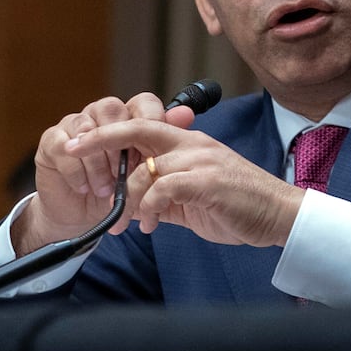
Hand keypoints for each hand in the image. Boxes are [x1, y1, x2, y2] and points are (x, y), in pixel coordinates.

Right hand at [11, 93, 195, 254]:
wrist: (81, 215)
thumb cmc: (115, 191)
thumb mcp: (142, 173)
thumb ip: (162, 143)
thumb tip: (187, 114)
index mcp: (126, 118)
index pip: (142, 102)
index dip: (150, 120)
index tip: (154, 150)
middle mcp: (100, 115)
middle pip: (111, 108)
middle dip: (120, 144)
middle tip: (124, 173)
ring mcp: (74, 125)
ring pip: (86, 128)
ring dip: (98, 163)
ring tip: (105, 190)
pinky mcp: (51, 141)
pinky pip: (62, 146)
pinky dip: (76, 171)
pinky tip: (84, 188)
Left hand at [65, 119, 305, 247]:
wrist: (279, 216)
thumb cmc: (237, 206)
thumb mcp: (192, 198)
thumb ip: (163, 194)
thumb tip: (131, 204)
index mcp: (188, 141)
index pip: (141, 124)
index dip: (108, 132)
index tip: (78, 142)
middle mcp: (192, 143)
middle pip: (137, 128)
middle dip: (100, 139)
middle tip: (71, 152)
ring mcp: (201, 159)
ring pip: (146, 168)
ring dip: (126, 198)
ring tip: (122, 224)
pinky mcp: (207, 181)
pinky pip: (164, 189)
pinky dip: (148, 208)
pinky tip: (147, 226)